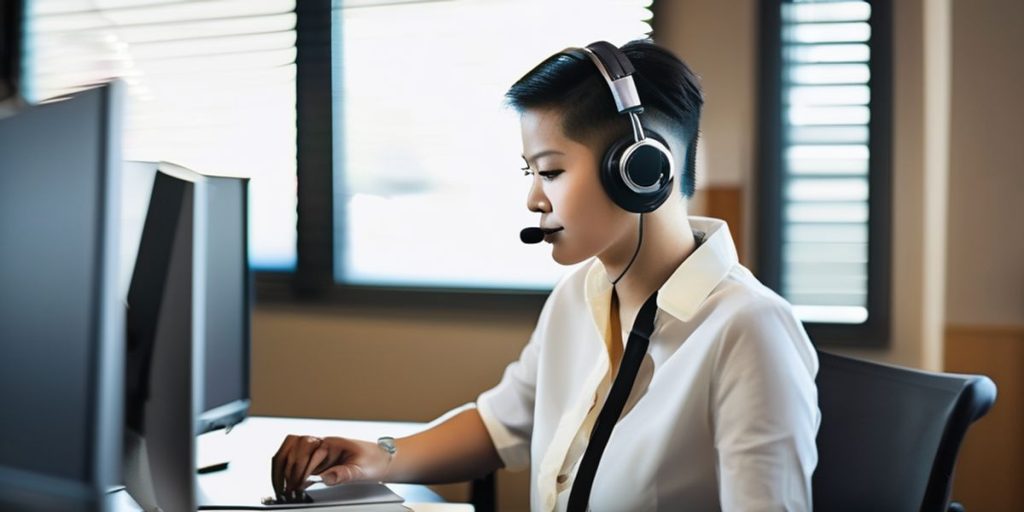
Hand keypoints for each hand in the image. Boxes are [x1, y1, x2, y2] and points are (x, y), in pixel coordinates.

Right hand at [270, 435, 389, 498]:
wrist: (382, 459)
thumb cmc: (374, 461)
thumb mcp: (363, 470)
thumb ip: (345, 473)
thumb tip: (326, 478)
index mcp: (332, 442)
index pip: (307, 452)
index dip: (300, 470)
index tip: (297, 486)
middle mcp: (322, 444)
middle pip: (293, 447)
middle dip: (288, 468)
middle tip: (287, 489)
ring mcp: (318, 451)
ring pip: (290, 449)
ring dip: (283, 465)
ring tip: (282, 486)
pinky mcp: (317, 460)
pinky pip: (295, 460)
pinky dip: (288, 468)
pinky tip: (288, 483)